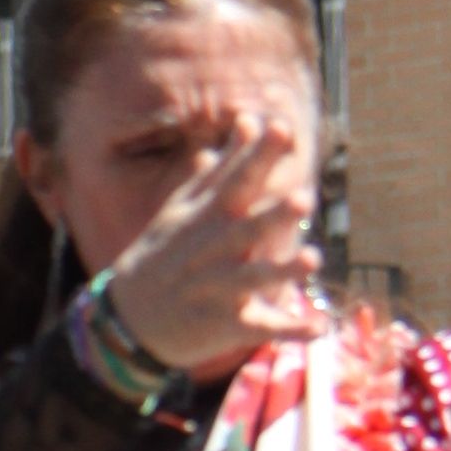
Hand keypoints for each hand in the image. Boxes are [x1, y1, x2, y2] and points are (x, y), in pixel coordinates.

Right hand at [98, 119, 325, 381]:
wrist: (131, 317)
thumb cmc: (166, 253)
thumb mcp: (185, 207)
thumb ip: (224, 167)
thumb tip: (250, 121)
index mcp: (206, 218)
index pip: (235, 181)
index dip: (257, 156)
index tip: (279, 127)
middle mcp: (213, 251)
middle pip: (247, 230)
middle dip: (273, 216)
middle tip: (304, 199)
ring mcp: (219, 290)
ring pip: (254, 279)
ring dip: (284, 271)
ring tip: (314, 259)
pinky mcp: (227, 326)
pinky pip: (261, 328)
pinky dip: (291, 329)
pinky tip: (320, 327)